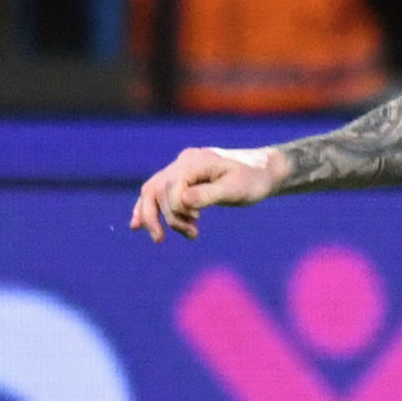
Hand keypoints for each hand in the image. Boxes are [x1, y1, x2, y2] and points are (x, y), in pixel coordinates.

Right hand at [129, 146, 284, 240]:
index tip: (196, 220)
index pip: (171, 186)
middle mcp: (184, 162)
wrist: (263, 172)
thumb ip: (208, 194)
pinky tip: (138, 226)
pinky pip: (159, 193)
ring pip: (153, 192)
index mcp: (195, 161)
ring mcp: (181, 169)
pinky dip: (149, 209)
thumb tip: (182, 201)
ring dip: (155, 217)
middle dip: (164, 216)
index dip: (177, 208)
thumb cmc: (253, 180)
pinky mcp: (183, 179)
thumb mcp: (235, 189)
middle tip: (179, 236)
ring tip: (162, 239)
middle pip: (156, 189)